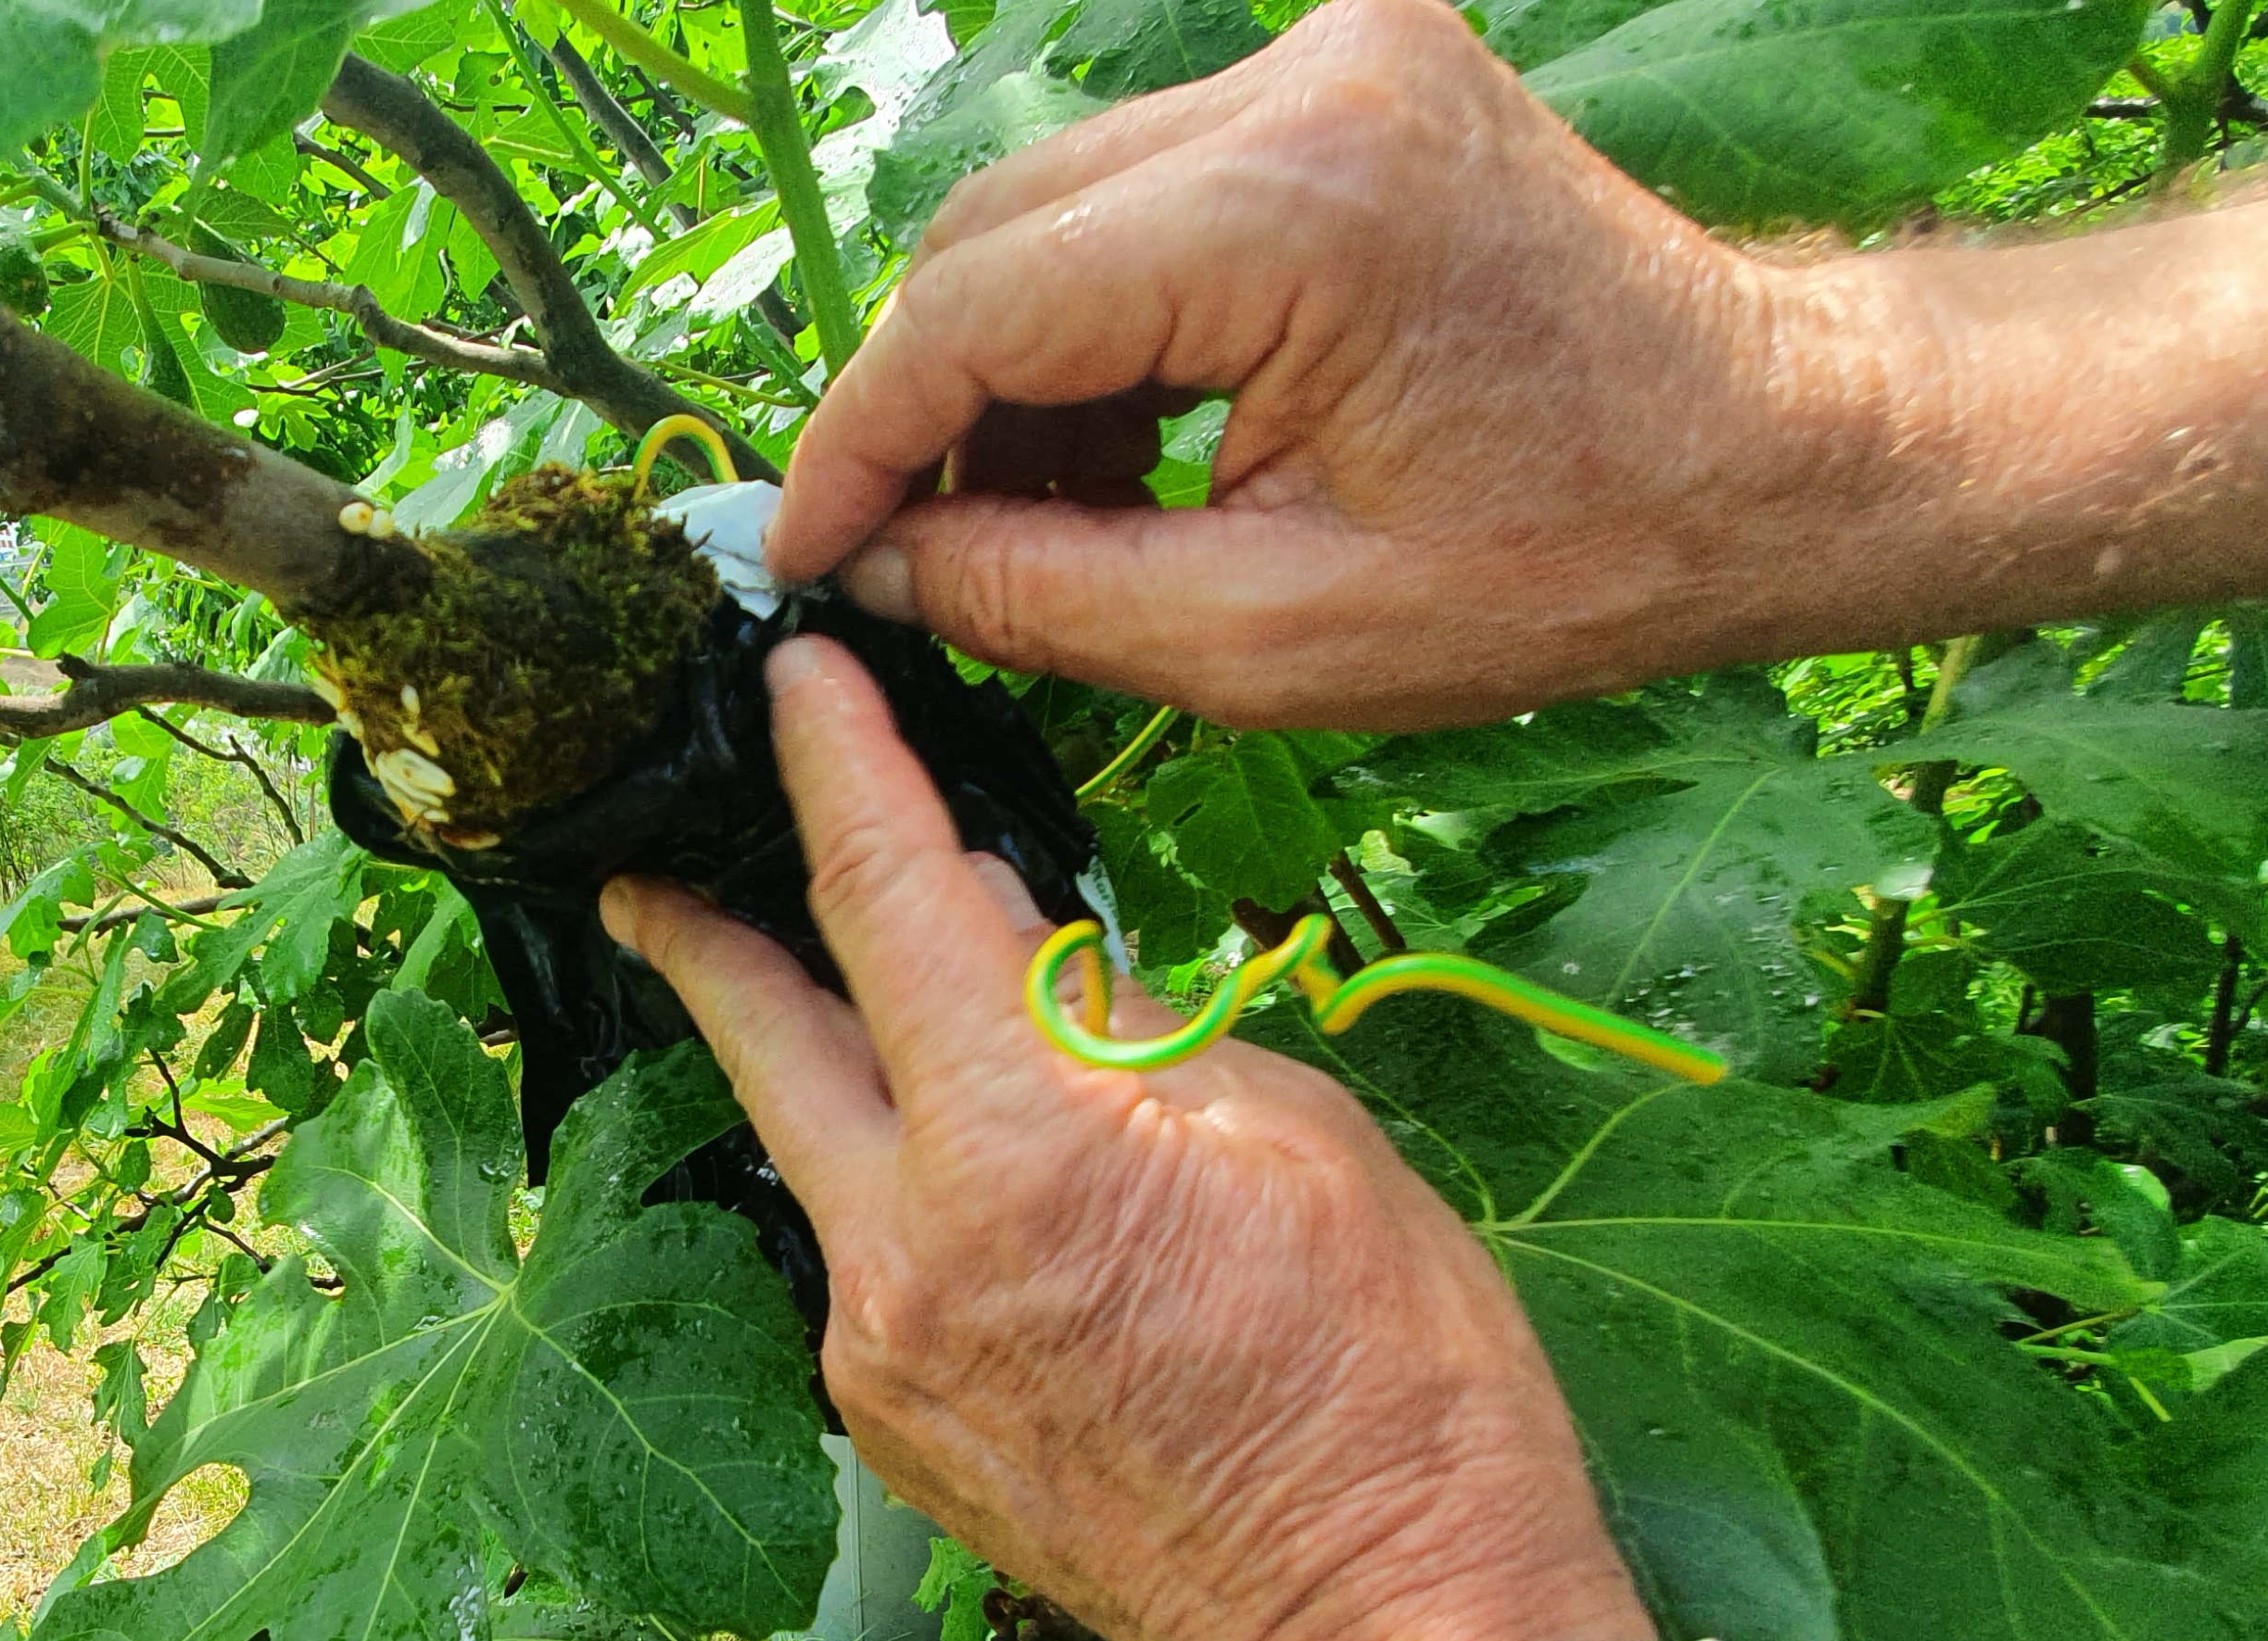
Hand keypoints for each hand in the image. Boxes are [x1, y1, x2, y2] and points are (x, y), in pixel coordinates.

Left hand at [601, 636, 1650, 1640]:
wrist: (1392, 1631)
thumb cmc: (1397, 1386)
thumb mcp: (1297, 1136)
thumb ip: (1132, 1024)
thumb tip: (1032, 946)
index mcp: (1015, 1147)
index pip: (885, 897)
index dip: (835, 766)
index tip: (793, 680)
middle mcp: (905, 1251)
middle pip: (763, 1035)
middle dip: (699, 933)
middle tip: (644, 866)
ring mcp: (881, 1355)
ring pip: (804, 1151)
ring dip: (802, 1059)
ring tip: (806, 983)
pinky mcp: (893, 1429)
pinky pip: (854, 1258)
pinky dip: (877, 1179)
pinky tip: (932, 1156)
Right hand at [763, 0, 1928, 731]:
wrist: (1787, 449)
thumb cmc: (1579, 559)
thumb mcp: (1280, 636)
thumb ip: (1044, 597)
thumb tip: (881, 571)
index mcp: (1295, 210)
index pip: (977, 306)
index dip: (864, 443)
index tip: (800, 552)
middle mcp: (1300, 84)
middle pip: (996, 234)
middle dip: (930, 409)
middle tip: (906, 561)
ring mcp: (1325, 58)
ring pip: (1053, 210)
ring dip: (1010, 371)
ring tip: (1026, 528)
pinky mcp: (1341, 79)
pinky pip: (1140, 195)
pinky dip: (1098, 325)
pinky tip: (1111, 450)